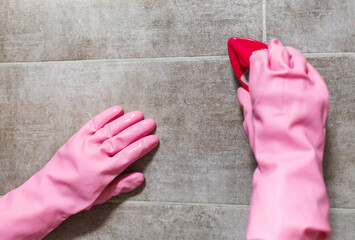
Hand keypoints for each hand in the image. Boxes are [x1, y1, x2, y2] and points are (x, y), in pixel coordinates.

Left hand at [0, 106, 158, 238]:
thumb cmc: (76, 198)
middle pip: (123, 138)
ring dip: (127, 121)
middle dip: (139, 130)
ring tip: (139, 115)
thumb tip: (140, 177)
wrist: (49, 193)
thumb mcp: (102, 196)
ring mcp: (87, 144)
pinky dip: (107, 115)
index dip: (143, 146)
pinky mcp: (77, 138)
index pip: (130, 154)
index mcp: (106, 170)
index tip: (154, 139)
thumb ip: (122, 185)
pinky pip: (94, 123)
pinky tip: (117, 110)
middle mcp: (97, 154)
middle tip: (151, 123)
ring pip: (111, 129)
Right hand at [237, 39, 330, 238]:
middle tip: (269, 50)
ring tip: (285, 56)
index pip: (259, 58)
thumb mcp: (250, 122)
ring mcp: (304, 84)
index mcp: (263, 84)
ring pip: (297, 57)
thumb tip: (243, 93)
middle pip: (278, 52)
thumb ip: (247, 103)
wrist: (291, 157)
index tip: (254, 60)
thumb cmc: (268, 142)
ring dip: (289, 55)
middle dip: (272, 50)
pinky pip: (313, 72)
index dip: (255, 58)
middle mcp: (285, 78)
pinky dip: (306, 68)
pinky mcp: (319, 93)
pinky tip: (301, 69)